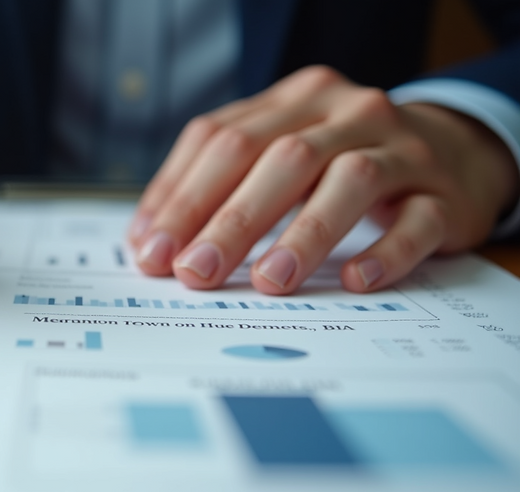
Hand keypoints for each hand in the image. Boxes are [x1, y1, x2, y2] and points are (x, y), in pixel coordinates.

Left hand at [129, 66, 518, 293]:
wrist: (454, 152)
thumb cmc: (344, 160)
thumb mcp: (279, 154)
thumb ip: (218, 186)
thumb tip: (149, 243)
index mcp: (295, 99)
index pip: (224, 139)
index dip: (182, 196)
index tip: (151, 249)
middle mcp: (347, 113)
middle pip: (280, 159)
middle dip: (229, 219)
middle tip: (193, 272)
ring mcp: (401, 150)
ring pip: (349, 181)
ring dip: (303, 234)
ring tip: (268, 280)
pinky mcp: (444, 195)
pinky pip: (418, 222)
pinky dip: (386, 252)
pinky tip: (357, 280)